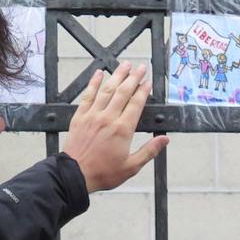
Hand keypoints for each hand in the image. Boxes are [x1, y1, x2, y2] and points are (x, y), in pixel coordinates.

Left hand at [64, 62, 168, 193]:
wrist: (75, 175)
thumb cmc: (103, 173)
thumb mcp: (131, 166)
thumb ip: (149, 151)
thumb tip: (165, 139)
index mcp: (122, 129)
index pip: (136, 104)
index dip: (143, 91)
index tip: (148, 82)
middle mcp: (108, 118)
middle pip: (123, 92)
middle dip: (133, 78)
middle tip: (141, 67)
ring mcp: (93, 115)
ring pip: (107, 90)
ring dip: (117, 76)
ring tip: (125, 65)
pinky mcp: (80, 117)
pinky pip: (88, 95)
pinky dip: (94, 83)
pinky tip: (99, 73)